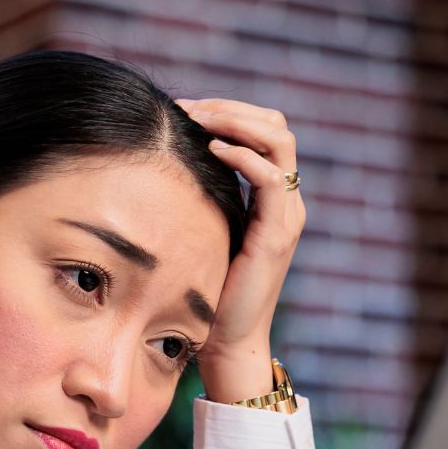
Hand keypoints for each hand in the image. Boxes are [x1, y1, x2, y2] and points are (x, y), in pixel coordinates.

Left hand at [174, 97, 305, 404]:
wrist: (227, 341)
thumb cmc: (207, 292)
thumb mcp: (201, 232)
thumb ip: (198, 199)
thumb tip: (161, 164)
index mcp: (271, 199)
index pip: (265, 131)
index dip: (228, 111)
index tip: (184, 110)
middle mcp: (286, 202)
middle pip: (277, 125)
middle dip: (231, 108)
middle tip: (188, 107)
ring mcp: (286, 216)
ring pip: (279, 140)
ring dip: (237, 121)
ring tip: (199, 119)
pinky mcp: (277, 234)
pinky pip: (270, 178)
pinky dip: (243, 155)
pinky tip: (211, 150)